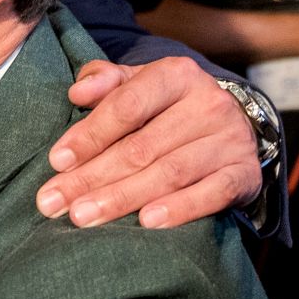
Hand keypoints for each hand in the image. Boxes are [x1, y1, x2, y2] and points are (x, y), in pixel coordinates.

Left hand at [41, 57, 264, 228]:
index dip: (90, 134)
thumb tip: (77, 91)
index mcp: (177, 74)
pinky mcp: (244, 174)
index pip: (128, 104)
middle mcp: (208, 103)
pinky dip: (179, 209)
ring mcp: (230, 139)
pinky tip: (147, 223)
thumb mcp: (139, 84)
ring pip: (169, 172)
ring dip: (122, 198)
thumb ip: (106, 81)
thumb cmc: (170, 108)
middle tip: (54, 203)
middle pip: (141, 146)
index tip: (57, 161)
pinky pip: (211, 194)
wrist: (233, 129)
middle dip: (92, 177)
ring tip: (84, 217)